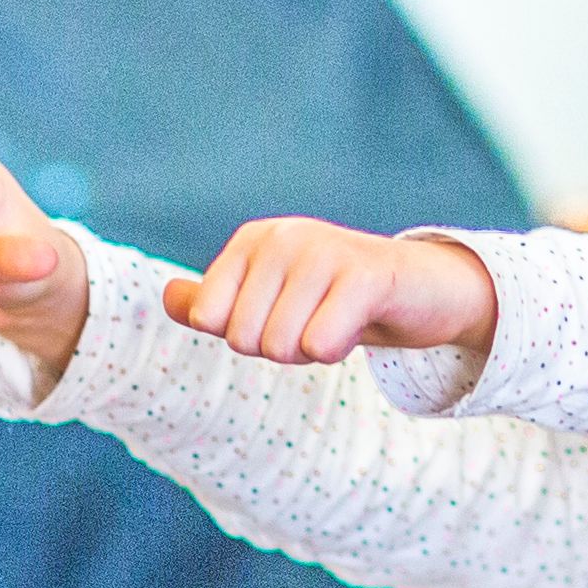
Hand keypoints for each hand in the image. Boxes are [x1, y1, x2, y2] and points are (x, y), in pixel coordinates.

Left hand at [167, 215, 497, 363]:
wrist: (421, 290)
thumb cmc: (336, 298)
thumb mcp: (270, 298)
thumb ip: (213, 301)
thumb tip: (166, 299)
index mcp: (253, 240)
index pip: (209, 319)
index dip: (247, 335)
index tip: (283, 316)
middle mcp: (284, 236)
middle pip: (246, 339)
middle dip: (283, 348)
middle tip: (318, 321)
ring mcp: (325, 250)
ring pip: (282, 346)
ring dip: (313, 350)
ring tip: (339, 320)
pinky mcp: (366, 275)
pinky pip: (321, 344)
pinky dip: (338, 349)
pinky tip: (361, 324)